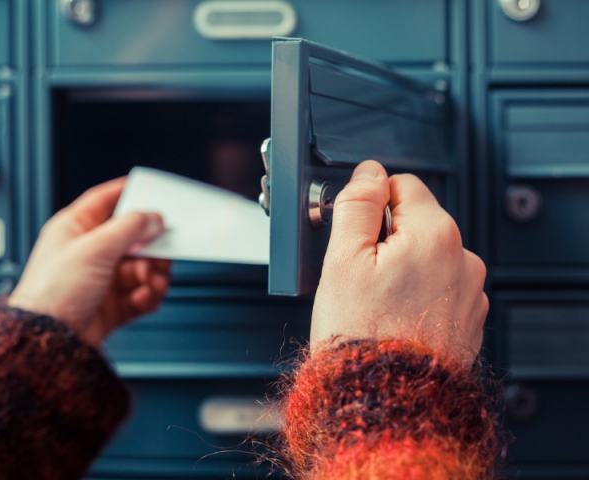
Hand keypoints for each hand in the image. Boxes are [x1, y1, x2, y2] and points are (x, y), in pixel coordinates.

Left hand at [9, 178, 170, 347]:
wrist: (50, 341)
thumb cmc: (53, 293)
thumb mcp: (95, 248)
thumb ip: (130, 228)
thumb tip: (153, 218)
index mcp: (75, 230)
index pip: (104, 201)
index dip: (127, 192)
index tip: (150, 189)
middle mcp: (89, 253)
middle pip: (132, 239)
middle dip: (151, 247)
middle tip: (163, 250)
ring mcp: (101, 281)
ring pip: (141, 268)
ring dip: (153, 273)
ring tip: (155, 280)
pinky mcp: (112, 306)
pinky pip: (141, 294)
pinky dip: (149, 295)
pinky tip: (146, 296)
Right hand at [311, 161, 487, 365]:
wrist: (386, 400)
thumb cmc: (361, 335)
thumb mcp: (343, 259)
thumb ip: (357, 204)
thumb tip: (369, 172)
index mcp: (435, 234)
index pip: (402, 185)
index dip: (370, 204)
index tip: (355, 234)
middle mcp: (464, 259)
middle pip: (415, 222)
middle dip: (385, 239)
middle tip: (360, 275)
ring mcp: (470, 292)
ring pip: (426, 257)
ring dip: (402, 268)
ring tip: (377, 301)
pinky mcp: (468, 319)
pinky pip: (439, 288)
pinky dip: (417, 294)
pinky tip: (395, 316)